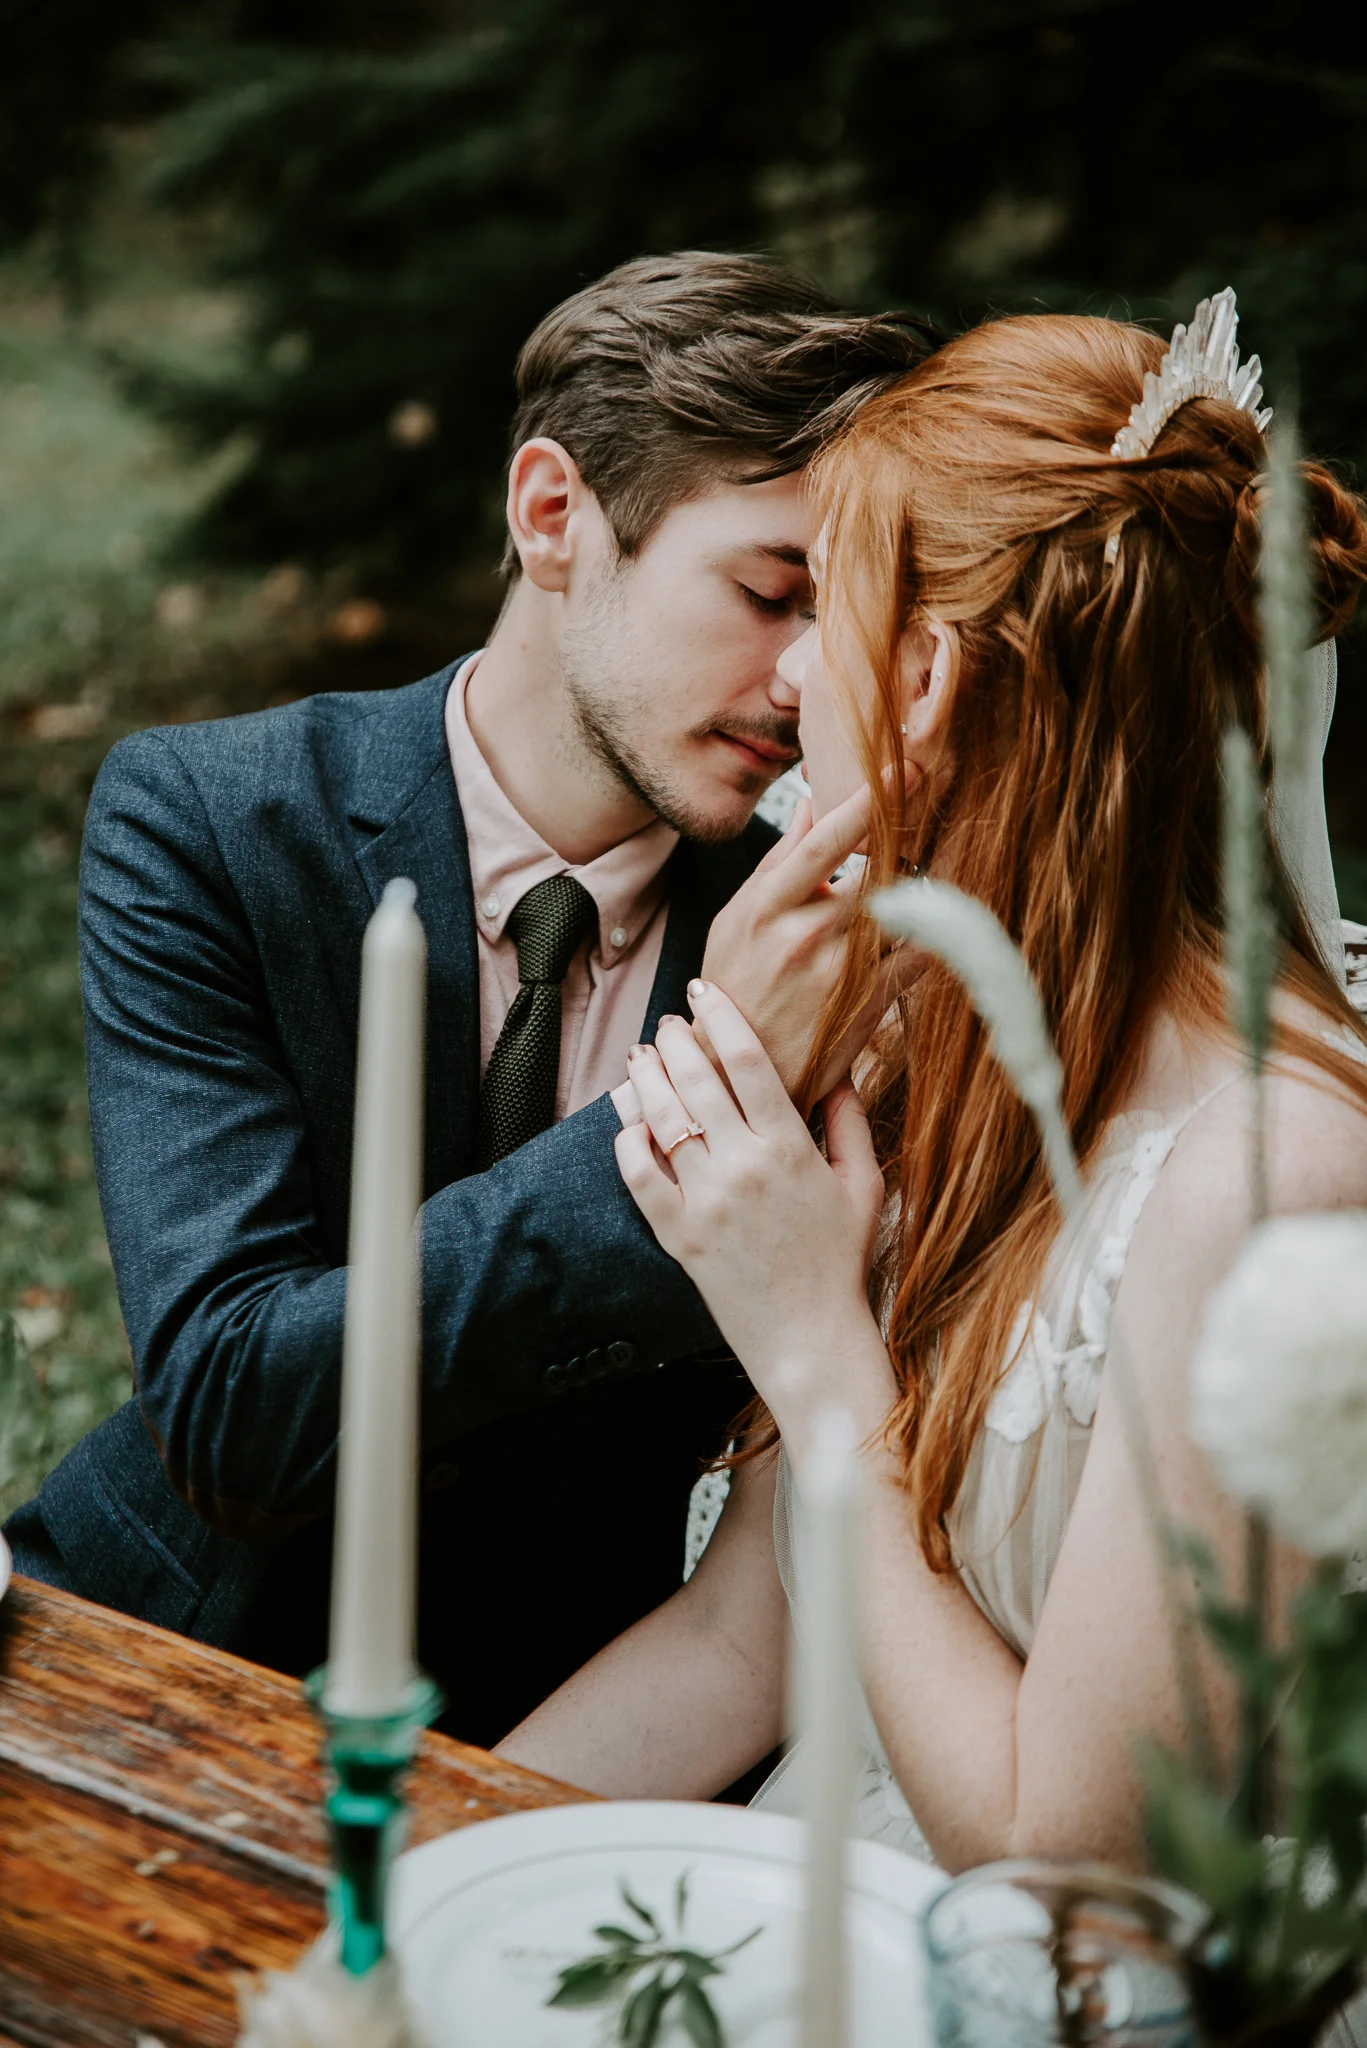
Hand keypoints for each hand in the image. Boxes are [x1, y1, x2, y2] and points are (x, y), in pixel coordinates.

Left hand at [614, 984, 895, 1442]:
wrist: (809, 1339)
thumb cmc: (841, 1263)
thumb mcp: (864, 1188)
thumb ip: (851, 1124)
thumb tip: (841, 1071)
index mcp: (791, 1148)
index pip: (748, 1061)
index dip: (721, 1016)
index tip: (705, 991)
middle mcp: (744, 1167)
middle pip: (695, 1080)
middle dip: (674, 1040)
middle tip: (667, 1024)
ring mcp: (706, 1201)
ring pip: (660, 1119)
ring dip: (644, 1078)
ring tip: (639, 1057)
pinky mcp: (677, 1234)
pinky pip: (638, 1175)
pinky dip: (627, 1141)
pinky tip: (628, 1121)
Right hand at [698, 784, 920, 1107]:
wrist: (737, 1074)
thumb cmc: (734, 988)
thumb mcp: (737, 919)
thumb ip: (779, 861)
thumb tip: (813, 803)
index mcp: (766, 907)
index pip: (823, 842)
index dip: (867, 802)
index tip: (904, 769)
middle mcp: (804, 935)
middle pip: (878, 873)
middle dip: (906, 851)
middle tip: (923, 836)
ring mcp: (839, 973)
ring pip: (904, 913)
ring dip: (920, 896)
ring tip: (919, 891)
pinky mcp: (869, 1005)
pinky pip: (919, 958)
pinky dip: (927, 940)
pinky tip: (919, 936)